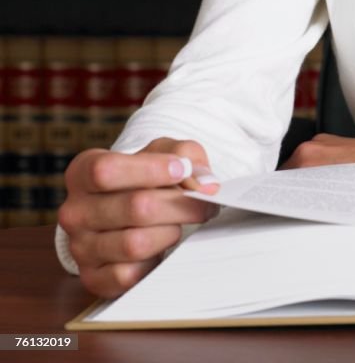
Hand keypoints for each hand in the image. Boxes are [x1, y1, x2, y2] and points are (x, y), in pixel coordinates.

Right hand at [58, 138, 220, 298]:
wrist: (132, 209)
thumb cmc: (148, 175)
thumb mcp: (164, 151)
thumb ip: (185, 155)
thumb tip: (204, 184)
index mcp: (83, 172)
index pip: (106, 170)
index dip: (151, 169)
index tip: (183, 169)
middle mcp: (74, 211)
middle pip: (134, 207)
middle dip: (179, 204)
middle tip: (204, 202)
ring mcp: (80, 247)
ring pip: (134, 243)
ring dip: (170, 231)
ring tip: (180, 222)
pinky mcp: (93, 278)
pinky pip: (130, 274)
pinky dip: (155, 259)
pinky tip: (162, 244)